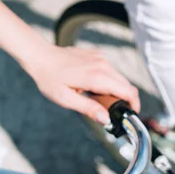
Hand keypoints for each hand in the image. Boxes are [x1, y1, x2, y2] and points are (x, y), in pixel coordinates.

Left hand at [25, 45, 139, 123]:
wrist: (41, 56)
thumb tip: (106, 119)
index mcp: (97, 77)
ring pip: (118, 77)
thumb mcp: (66, 99)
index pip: (128, 91)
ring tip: (94, 98)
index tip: (129, 115)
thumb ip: (88, 109)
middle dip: (123, 100)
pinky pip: (110, 70)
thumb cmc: (50, 78)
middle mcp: (103, 64)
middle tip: (107, 111)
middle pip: (126, 85)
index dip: (133, 105)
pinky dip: (107, 80)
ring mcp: (100, 57)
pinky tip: (90, 86)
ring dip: (114, 90)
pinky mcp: (97, 54)